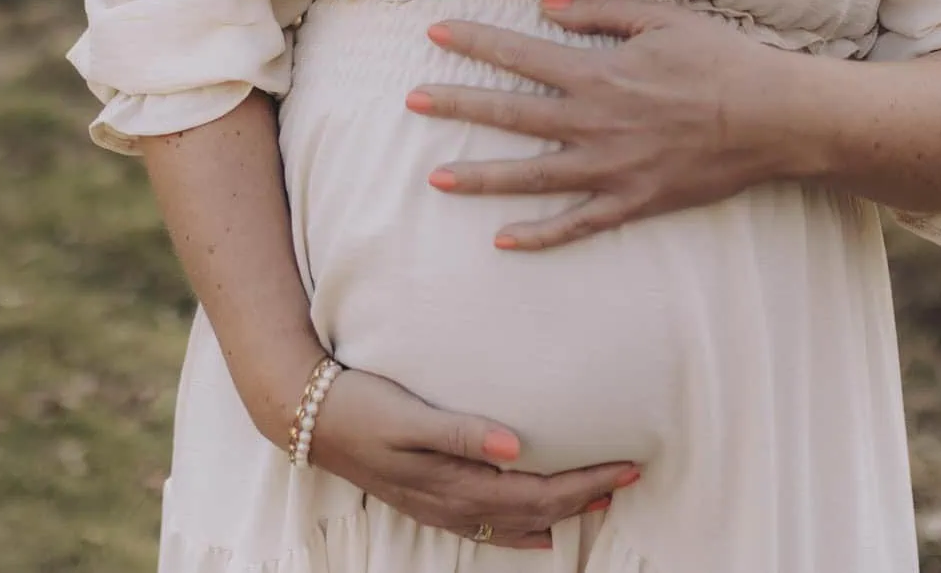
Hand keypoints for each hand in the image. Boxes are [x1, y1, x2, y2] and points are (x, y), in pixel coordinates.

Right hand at [303, 367, 638, 549]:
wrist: (309, 419)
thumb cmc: (361, 407)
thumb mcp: (408, 416)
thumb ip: (461, 432)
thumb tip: (518, 448)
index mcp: (456, 485)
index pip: (540, 494)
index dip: (587, 484)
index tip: (627, 466)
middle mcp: (454, 504)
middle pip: (538, 511)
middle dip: (587, 497)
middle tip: (631, 477)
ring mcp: (441, 508)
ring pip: (518, 522)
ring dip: (562, 513)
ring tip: (600, 499)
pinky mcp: (430, 500)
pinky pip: (490, 527)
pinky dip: (524, 529)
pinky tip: (540, 533)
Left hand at [407, 0, 788, 250]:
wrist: (772, 118)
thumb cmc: (720, 61)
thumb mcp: (662, 18)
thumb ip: (600, 11)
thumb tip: (546, 7)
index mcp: (598, 73)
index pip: (520, 55)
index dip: (475, 43)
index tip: (436, 36)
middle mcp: (594, 122)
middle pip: (511, 113)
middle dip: (458, 105)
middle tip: (412, 100)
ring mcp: (611, 168)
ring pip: (531, 175)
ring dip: (481, 176)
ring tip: (436, 177)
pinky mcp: (633, 201)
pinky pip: (576, 223)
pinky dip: (539, 235)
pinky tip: (503, 239)